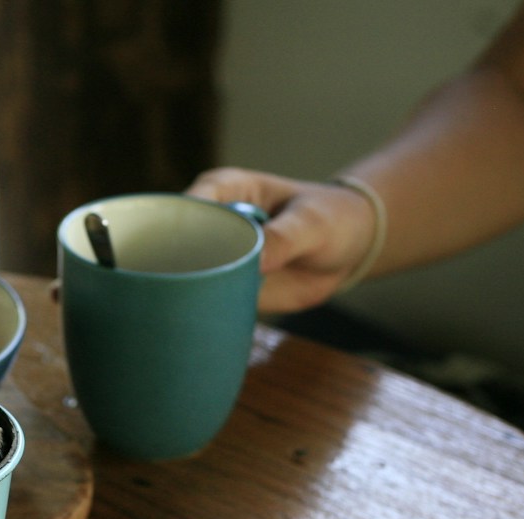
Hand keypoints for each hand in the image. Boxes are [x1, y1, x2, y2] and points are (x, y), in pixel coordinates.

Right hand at [186, 168, 380, 314]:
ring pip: (188, 276)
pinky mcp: (227, 287)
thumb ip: (285, 237)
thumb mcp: (312, 223)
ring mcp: (217, 258)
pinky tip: (206, 323)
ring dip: (188, 294)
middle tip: (190, 289)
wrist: (346, 249)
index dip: (183, 225)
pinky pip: (208, 301)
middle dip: (177, 266)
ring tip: (196, 310)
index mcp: (226, 191)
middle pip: (178, 243)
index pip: (192, 202)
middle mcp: (213, 223)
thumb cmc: (328, 219)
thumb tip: (255, 262)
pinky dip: (206, 312)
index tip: (187, 250)